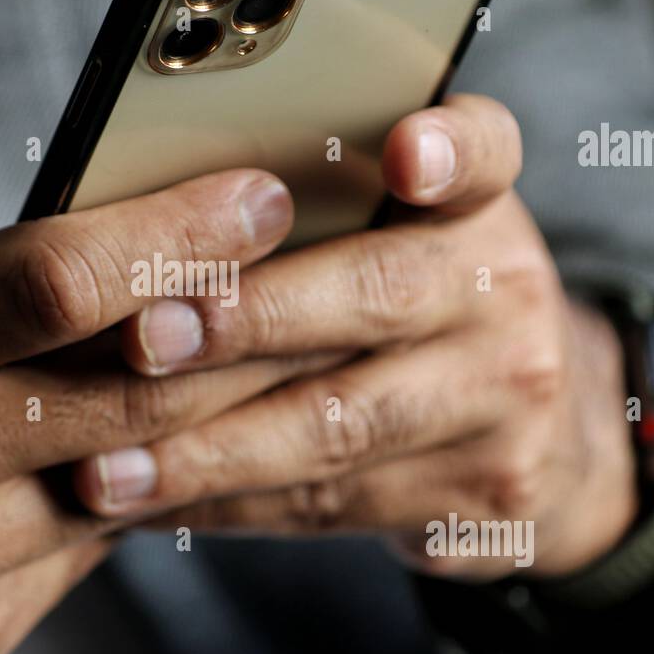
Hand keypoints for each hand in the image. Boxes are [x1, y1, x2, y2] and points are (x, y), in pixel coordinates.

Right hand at [0, 171, 315, 653]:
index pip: (60, 278)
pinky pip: (90, 545)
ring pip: (134, 476)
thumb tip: (15, 234)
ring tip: (261, 350)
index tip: (257, 194)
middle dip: (247, 325)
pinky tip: (147, 446)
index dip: (178, 229)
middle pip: (141, 389)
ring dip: (207, 413)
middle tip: (314, 270)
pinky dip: (128, 488)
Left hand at [72, 95, 637, 577]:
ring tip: (110, 467)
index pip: (484, 150)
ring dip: (212, 449)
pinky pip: (331, 504)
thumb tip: (143, 219)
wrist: (542, 432)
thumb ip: (311, 212)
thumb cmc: (414, 310)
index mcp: (476, 205)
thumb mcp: (396, 238)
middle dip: (248, 320)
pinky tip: (153, 505)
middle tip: (145, 340)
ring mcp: (507, 397)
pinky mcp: (483, 491)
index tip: (404, 154)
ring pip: (339, 424)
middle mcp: (507, 289)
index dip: (448, 148)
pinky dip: (228, 505)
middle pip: (377, 294)